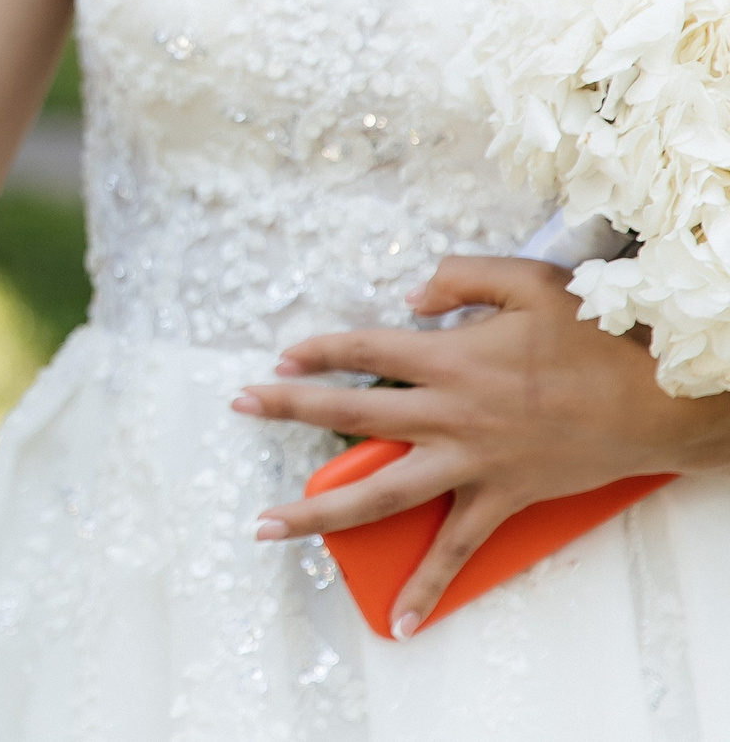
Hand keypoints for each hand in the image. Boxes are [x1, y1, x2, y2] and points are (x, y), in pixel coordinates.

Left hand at [233, 255, 729, 636]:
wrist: (657, 401)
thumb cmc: (596, 336)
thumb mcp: (528, 281)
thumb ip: (461, 276)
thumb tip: (410, 295)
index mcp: (451, 358)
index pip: (364, 352)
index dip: (317, 353)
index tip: (281, 358)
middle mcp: (450, 414)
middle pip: (351, 415)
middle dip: (288, 410)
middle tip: (239, 407)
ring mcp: (471, 463)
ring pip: (382, 493)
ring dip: (318, 511)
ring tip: (267, 525)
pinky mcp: (500, 499)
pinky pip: (456, 550)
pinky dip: (428, 584)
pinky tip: (400, 620)